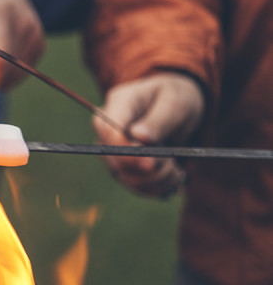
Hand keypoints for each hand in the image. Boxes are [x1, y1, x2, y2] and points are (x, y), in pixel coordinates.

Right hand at [95, 72, 204, 197]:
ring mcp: (113, 149)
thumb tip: (139, 136)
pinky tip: (172, 174)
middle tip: (172, 163)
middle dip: (147, 167)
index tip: (150, 161)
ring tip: (175, 168)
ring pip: (125, 175)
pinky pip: (135, 185)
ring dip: (156, 178)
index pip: (107, 129)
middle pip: (113, 157)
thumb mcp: (175, 102)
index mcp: (119, 104)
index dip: (124, 150)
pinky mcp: (123, 167)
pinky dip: (157, 185)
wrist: (177, 109)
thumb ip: (158, 119)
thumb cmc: (174, 98)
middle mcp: (108, 128)